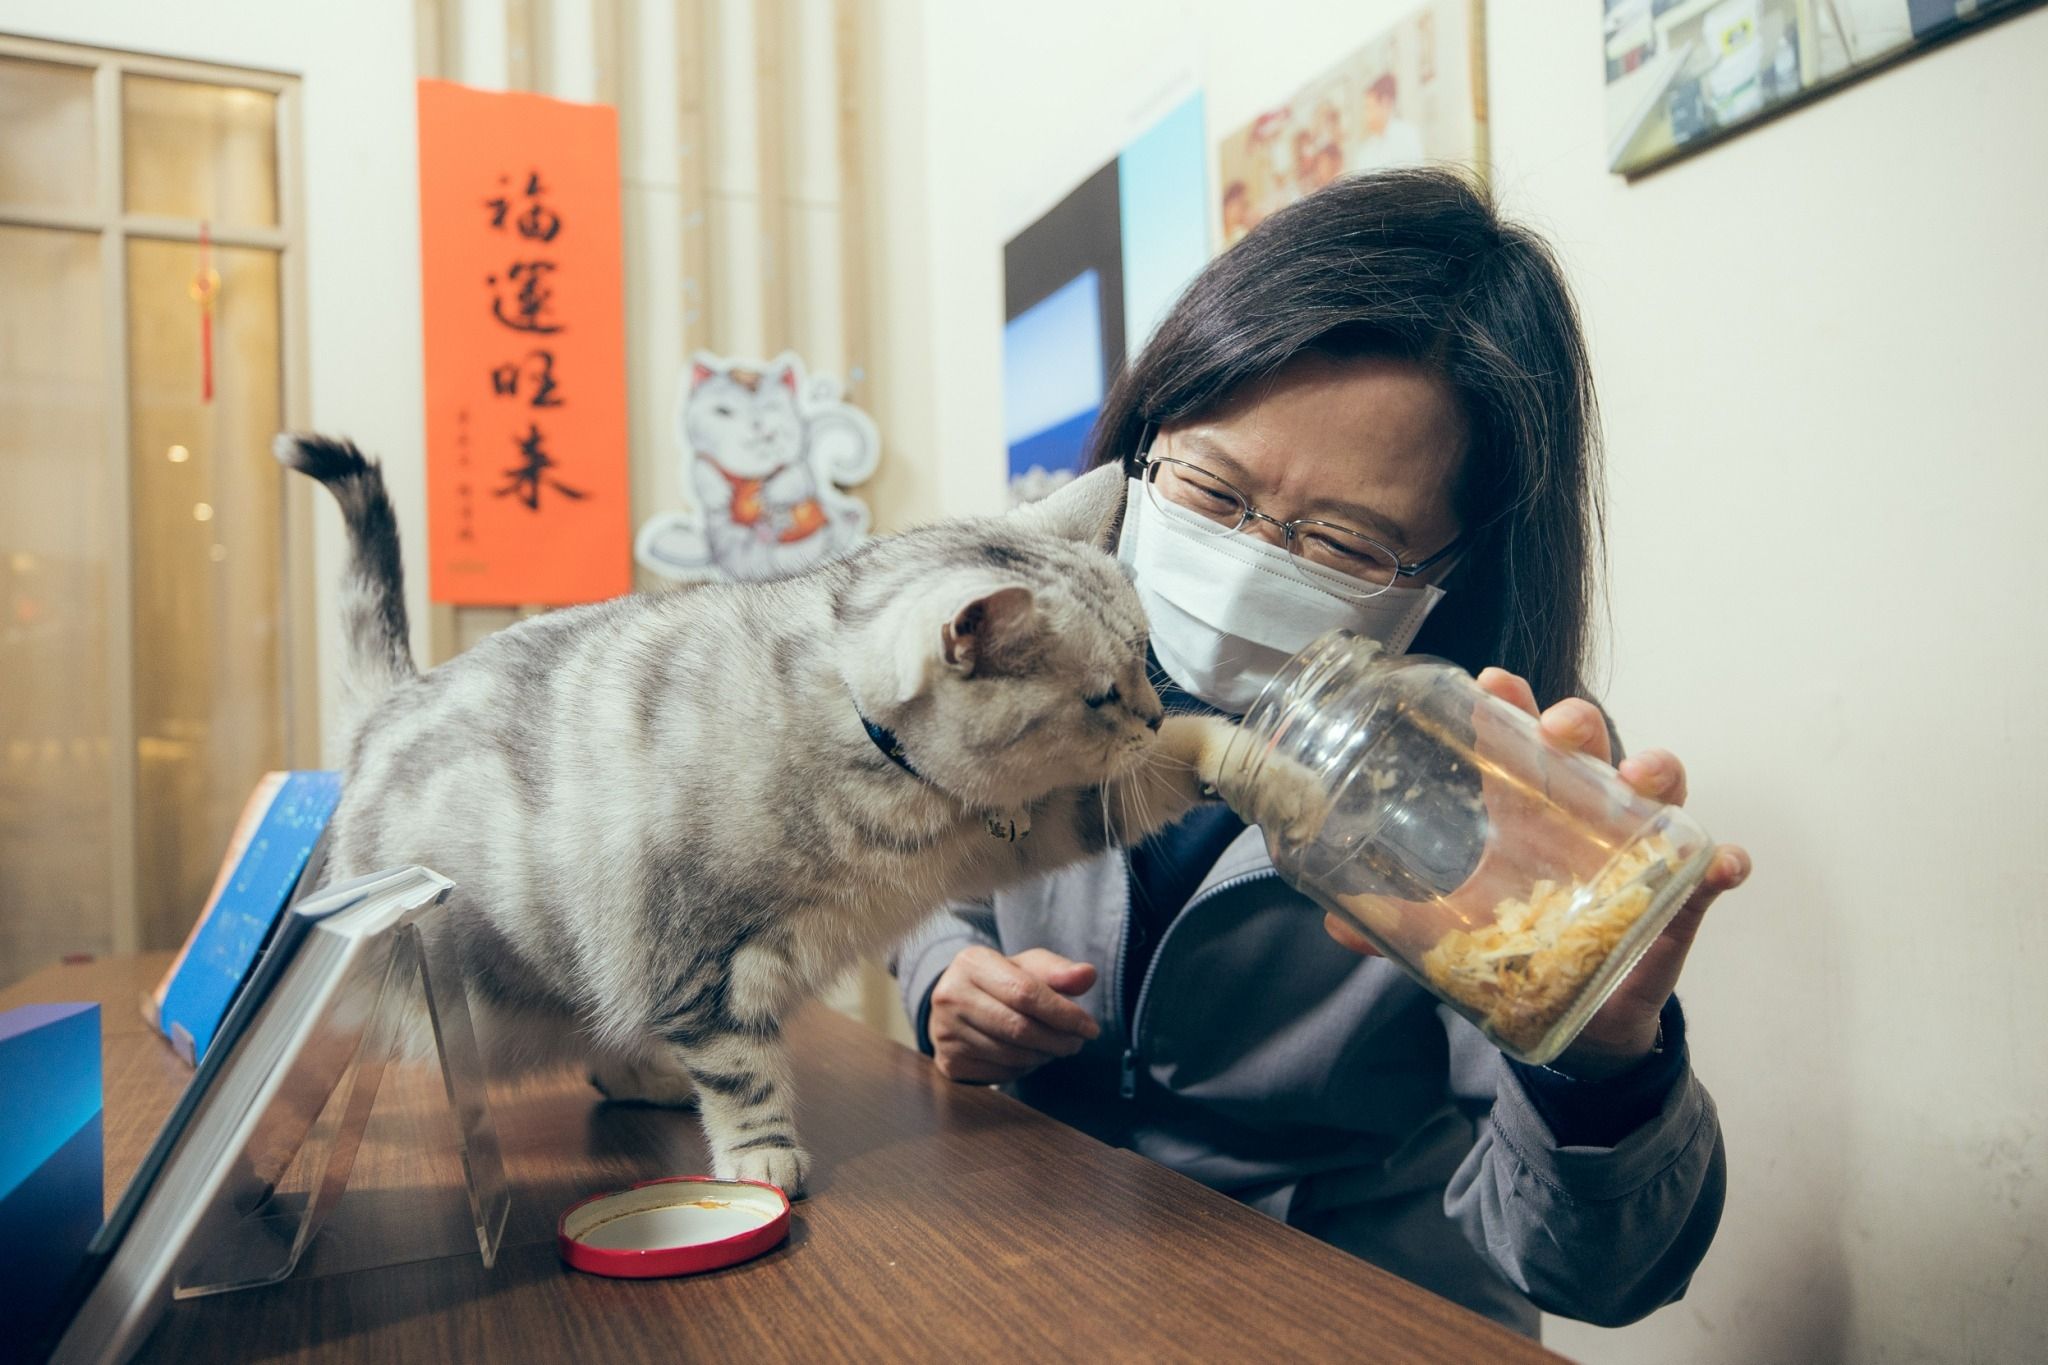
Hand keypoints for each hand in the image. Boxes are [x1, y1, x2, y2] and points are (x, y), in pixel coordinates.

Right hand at [927, 946, 1101, 1083]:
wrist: (957, 1004)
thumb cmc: (1000, 983)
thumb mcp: (1027, 967)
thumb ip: (1059, 971)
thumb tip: (1088, 975)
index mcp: (972, 963)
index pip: (1025, 993)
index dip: (1063, 1014)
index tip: (1090, 1027)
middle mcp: (951, 995)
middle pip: (1018, 1028)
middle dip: (1058, 1040)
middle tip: (1077, 1042)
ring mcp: (945, 1031)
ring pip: (1011, 1054)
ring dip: (1044, 1055)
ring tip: (1055, 1047)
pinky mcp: (948, 1061)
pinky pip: (999, 1072)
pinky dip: (1024, 1068)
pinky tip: (1030, 1055)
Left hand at [1321, 667, 1750, 1079]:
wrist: (1582, 1017)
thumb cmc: (1522, 947)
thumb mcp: (1456, 936)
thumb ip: (1399, 929)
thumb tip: (1336, 929)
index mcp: (1528, 809)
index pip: (1520, 739)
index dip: (1510, 704)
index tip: (1493, 682)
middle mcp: (1585, 816)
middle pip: (1589, 747)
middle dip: (1578, 724)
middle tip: (1559, 729)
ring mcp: (1639, 851)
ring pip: (1659, 790)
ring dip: (1656, 773)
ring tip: (1640, 777)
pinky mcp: (1680, 897)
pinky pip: (1711, 871)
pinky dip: (1721, 864)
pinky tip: (1723, 864)